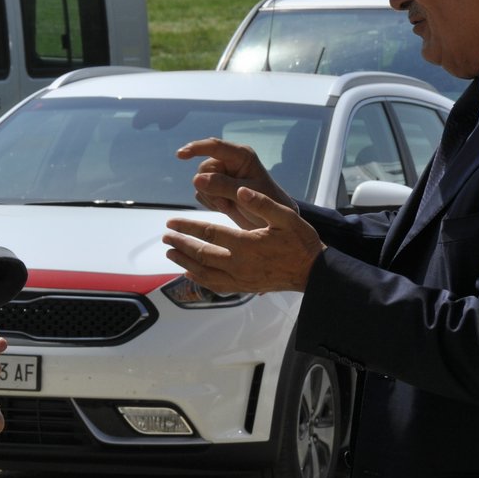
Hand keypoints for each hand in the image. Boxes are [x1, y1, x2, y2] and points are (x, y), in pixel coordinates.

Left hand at [163, 185, 323, 293]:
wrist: (313, 272)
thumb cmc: (300, 242)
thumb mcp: (286, 217)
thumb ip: (262, 203)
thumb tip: (241, 190)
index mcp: (247, 244)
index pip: (209, 234)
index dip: (187, 228)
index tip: (171, 222)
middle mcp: (239, 264)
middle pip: (201, 254)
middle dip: (181, 245)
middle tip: (165, 237)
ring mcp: (241, 279)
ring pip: (205, 272)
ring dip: (185, 262)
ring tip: (171, 253)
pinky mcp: (244, 288)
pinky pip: (216, 286)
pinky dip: (199, 279)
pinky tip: (190, 273)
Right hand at [178, 137, 295, 229]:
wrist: (272, 221)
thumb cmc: (267, 202)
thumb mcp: (247, 194)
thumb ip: (222, 185)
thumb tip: (197, 179)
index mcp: (241, 155)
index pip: (214, 146)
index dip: (196, 148)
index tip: (180, 155)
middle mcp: (229, 162)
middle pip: (204, 169)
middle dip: (210, 188)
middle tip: (225, 203)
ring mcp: (222, 175)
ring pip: (200, 182)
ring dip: (211, 197)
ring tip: (228, 205)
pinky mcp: (216, 188)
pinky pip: (201, 193)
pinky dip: (210, 203)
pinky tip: (224, 207)